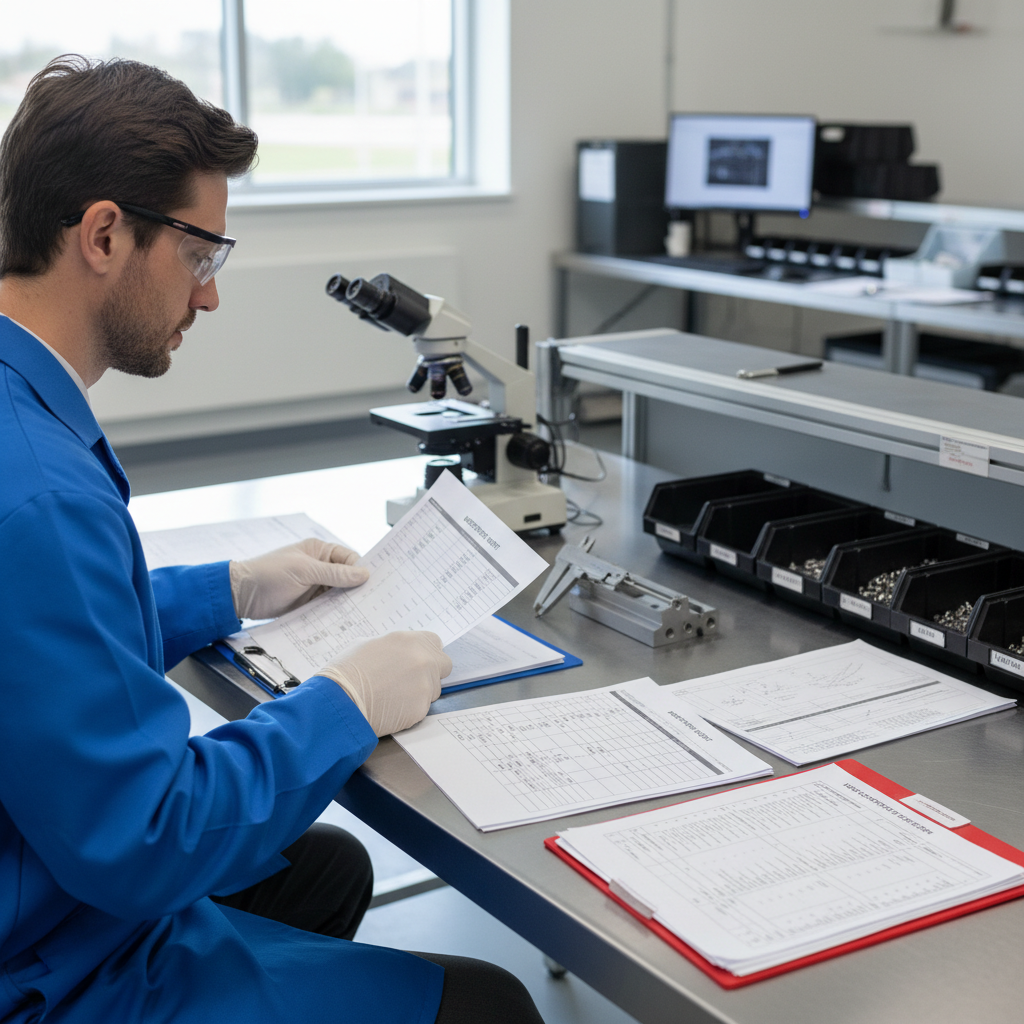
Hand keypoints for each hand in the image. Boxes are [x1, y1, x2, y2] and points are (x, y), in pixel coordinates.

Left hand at [229, 538, 368, 618]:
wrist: (241, 596)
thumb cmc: (269, 574)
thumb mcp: (304, 571)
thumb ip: (335, 574)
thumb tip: (364, 574)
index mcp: (320, 551)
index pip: (350, 559)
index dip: (361, 570)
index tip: (374, 584)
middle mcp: (320, 567)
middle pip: (347, 578)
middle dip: (357, 588)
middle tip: (373, 601)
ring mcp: (315, 586)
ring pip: (340, 594)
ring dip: (348, 603)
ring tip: (363, 613)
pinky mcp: (309, 603)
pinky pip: (329, 607)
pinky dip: (336, 613)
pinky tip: (346, 620)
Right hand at [316, 632, 452, 735]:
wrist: (340, 702)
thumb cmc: (345, 672)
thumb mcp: (366, 645)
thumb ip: (392, 648)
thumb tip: (398, 653)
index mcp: (408, 640)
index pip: (434, 642)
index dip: (426, 652)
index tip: (417, 660)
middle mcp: (422, 660)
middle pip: (443, 665)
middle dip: (432, 672)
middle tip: (411, 680)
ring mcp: (425, 684)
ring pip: (434, 689)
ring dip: (421, 692)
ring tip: (393, 697)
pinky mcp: (421, 708)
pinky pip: (422, 708)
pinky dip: (410, 710)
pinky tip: (391, 709)